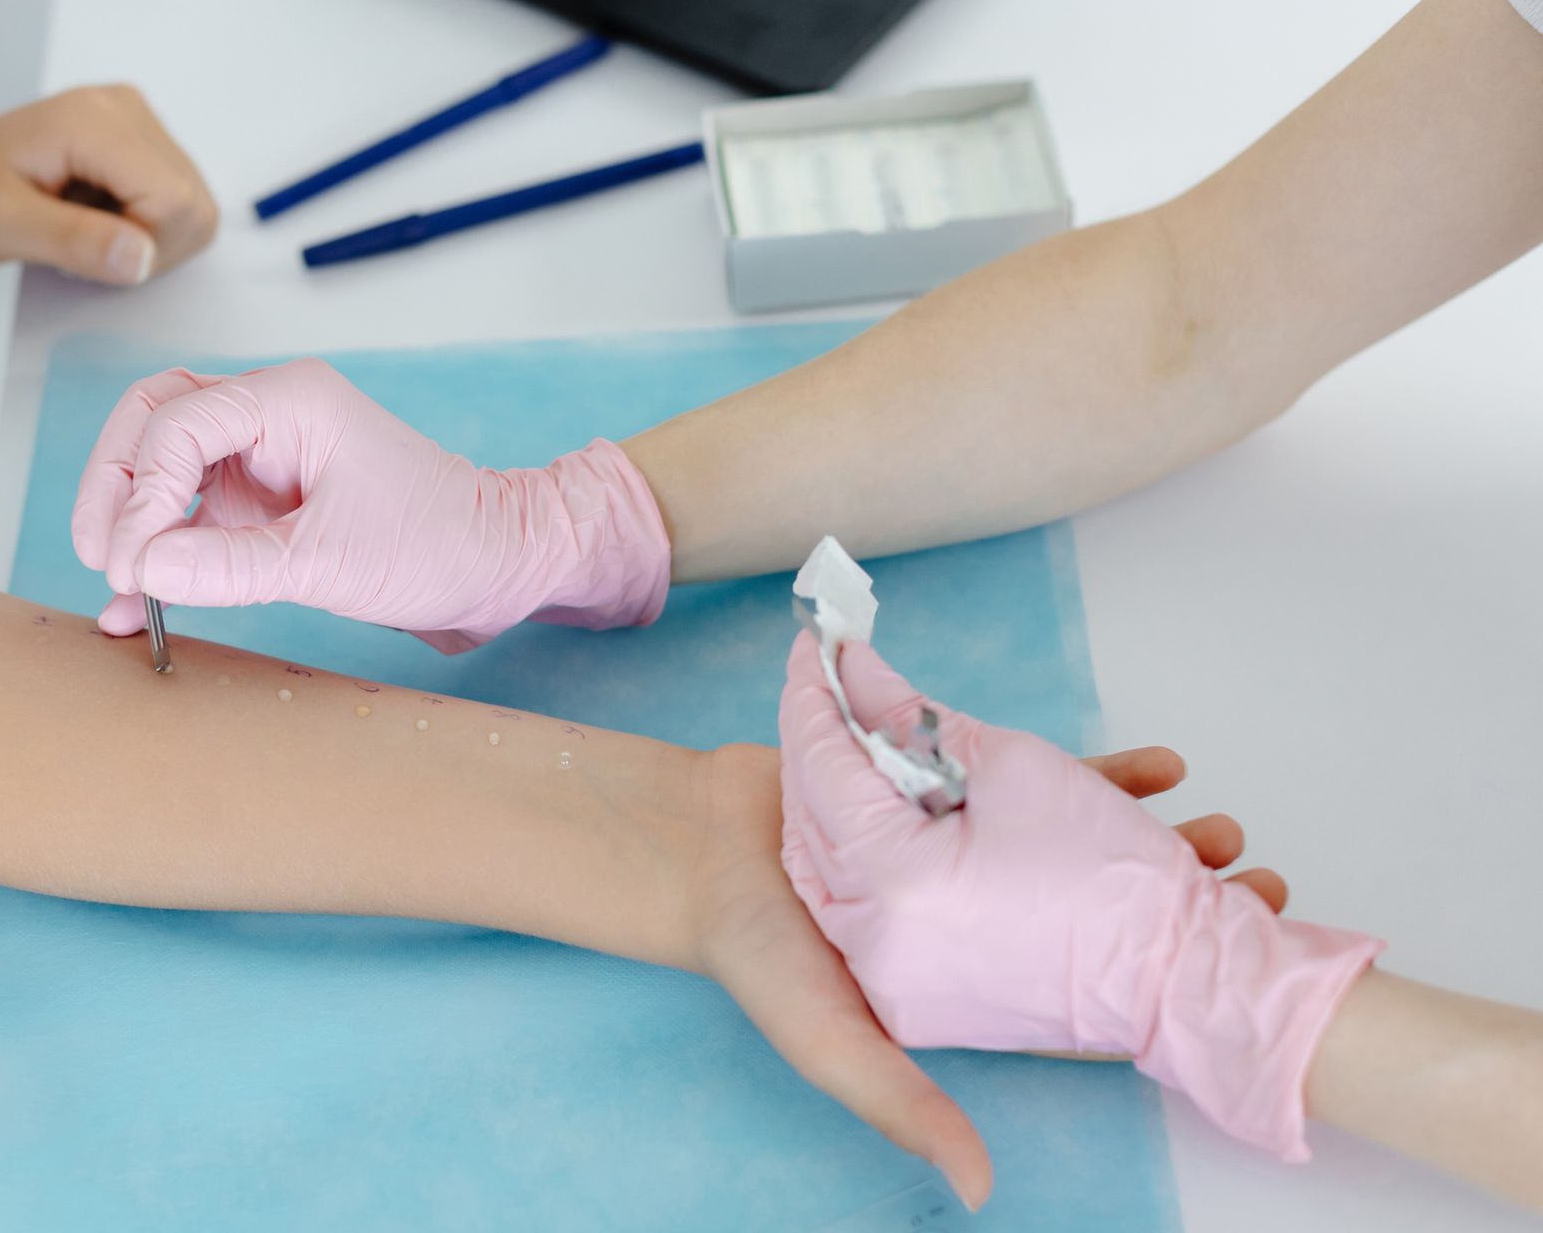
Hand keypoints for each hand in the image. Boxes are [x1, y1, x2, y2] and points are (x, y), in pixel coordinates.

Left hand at [0, 86, 215, 284]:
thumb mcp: (1, 228)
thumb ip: (74, 241)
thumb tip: (142, 259)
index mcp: (96, 120)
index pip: (175, 202)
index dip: (142, 248)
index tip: (80, 251)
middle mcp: (126, 108)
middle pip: (192, 206)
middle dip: (146, 247)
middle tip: (79, 246)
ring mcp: (134, 121)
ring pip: (191, 209)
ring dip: (143, 240)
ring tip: (79, 228)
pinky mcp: (136, 140)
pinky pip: (175, 203)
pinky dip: (139, 228)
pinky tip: (89, 217)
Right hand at [70, 361, 671, 649]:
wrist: (500, 568)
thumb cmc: (440, 544)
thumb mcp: (329, 563)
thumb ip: (228, 566)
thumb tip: (140, 568)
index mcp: (291, 401)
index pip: (177, 422)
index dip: (140, 493)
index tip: (129, 562)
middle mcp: (270, 415)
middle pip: (152, 422)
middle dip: (116, 487)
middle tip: (101, 557)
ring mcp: (264, 457)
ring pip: (163, 467)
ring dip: (130, 520)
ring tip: (113, 587)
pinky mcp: (265, 503)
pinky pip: (193, 516)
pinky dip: (162, 552)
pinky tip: (140, 602)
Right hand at [684, 739, 1286, 1211]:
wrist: (696, 846)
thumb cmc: (759, 952)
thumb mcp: (830, 1037)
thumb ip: (900, 1101)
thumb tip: (980, 1186)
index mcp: (969, 983)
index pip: (1081, 996)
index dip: (1158, 987)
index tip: (1233, 970)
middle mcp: (980, 919)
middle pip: (1096, 913)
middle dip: (1177, 899)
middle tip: (1256, 883)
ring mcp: (968, 849)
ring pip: (1082, 842)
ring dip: (1152, 836)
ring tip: (1224, 828)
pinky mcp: (945, 786)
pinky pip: (1036, 778)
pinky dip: (1091, 771)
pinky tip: (1154, 768)